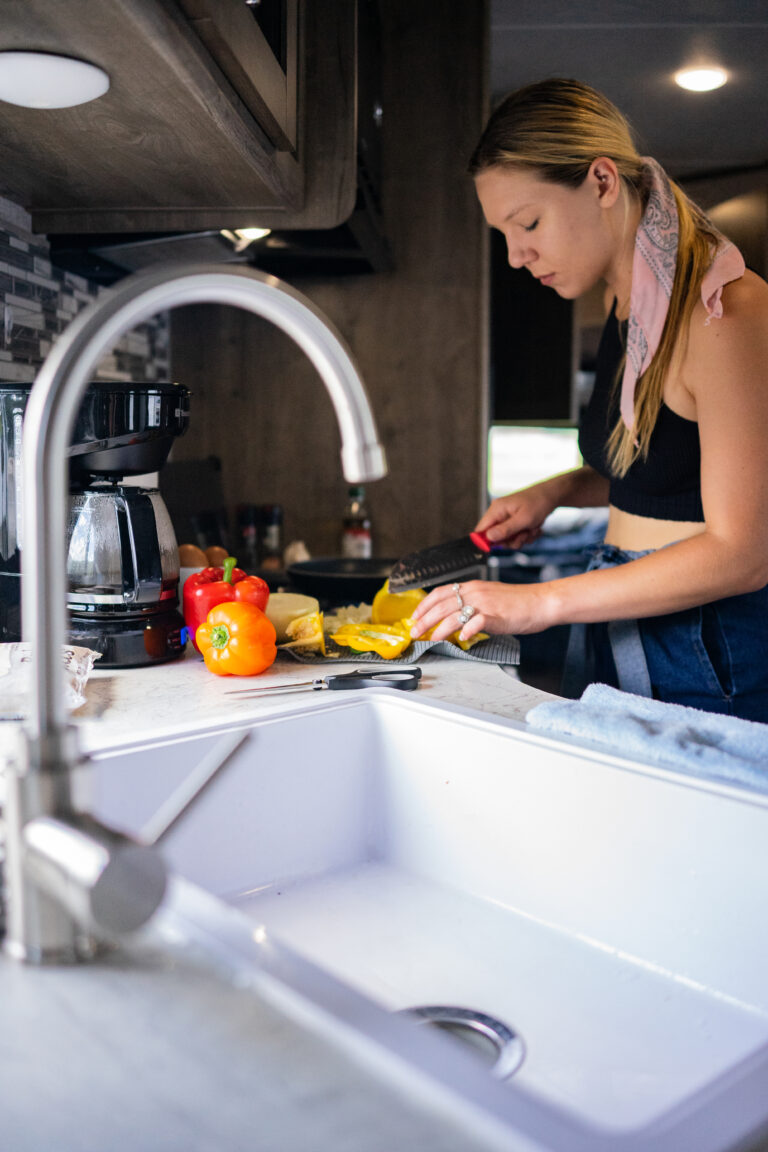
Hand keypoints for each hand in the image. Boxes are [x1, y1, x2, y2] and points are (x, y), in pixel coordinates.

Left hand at [409, 579, 553, 643]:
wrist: (541, 602)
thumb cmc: (518, 602)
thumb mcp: (490, 597)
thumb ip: (472, 603)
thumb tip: (455, 616)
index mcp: (473, 586)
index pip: (440, 592)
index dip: (424, 604)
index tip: (415, 616)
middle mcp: (476, 592)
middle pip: (442, 605)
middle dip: (424, 619)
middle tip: (415, 631)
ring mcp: (486, 604)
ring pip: (454, 614)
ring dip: (439, 628)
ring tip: (430, 638)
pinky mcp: (497, 616)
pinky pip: (476, 622)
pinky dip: (466, 631)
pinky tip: (461, 639)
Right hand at [475, 484, 555, 548]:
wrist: (552, 496)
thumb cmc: (539, 502)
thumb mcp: (523, 519)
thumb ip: (505, 529)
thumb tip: (489, 538)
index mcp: (496, 510)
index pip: (481, 530)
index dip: (486, 542)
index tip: (500, 546)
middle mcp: (499, 514)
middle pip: (496, 538)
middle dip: (512, 540)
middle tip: (524, 534)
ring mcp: (507, 519)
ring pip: (508, 539)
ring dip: (522, 538)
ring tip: (532, 529)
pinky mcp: (514, 523)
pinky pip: (516, 537)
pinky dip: (527, 535)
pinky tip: (534, 528)